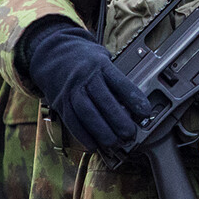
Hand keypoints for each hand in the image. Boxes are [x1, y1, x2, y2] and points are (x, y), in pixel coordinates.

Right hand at [24, 20, 153, 154]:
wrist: (53, 53)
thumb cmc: (85, 59)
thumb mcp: (103, 60)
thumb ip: (115, 80)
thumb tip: (133, 105)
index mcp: (101, 65)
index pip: (120, 83)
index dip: (134, 99)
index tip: (146, 113)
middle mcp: (85, 77)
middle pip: (104, 100)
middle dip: (119, 121)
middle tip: (131, 134)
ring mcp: (71, 90)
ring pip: (87, 113)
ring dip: (102, 131)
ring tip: (114, 143)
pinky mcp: (60, 102)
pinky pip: (71, 121)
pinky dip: (83, 135)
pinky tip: (94, 145)